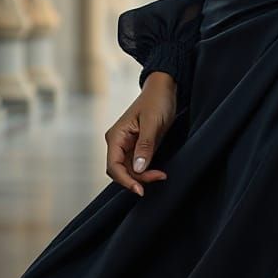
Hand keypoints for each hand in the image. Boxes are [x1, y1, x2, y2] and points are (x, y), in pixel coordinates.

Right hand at [104, 72, 176, 195]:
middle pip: (121, 171)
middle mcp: (118, 142)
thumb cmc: (157, 101)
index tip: (140, 189)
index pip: (113, 166)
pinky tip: (158, 171)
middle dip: (138, 178)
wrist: (164, 89)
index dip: (125, 180)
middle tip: (159, 177)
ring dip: (144, 176)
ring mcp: (127, 145)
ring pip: (130, 171)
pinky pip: (138, 165)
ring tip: (161, 174)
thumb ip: (145, 146)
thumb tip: (138, 169)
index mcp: (116, 136)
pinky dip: (147, 171)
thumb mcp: (153, 122)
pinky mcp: (137, 147)